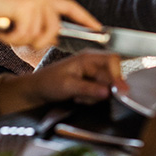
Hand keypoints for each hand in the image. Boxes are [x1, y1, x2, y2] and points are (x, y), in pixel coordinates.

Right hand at [0, 0, 100, 52]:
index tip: (99, 29)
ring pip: (40, 35)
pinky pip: (25, 35)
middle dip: (35, 41)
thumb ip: (36, 23)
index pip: (70, 7)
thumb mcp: (18, 16)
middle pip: (53, 30)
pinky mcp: (28, 5)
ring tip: (5, 29)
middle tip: (13, 35)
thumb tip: (51, 39)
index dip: (85, 19)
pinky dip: (10, 38)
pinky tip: (0, 28)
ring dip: (19, 40)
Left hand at [0, 52, 124, 112]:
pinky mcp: (90, 82)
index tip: (118, 89)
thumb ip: (89, 89)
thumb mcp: (68, 86)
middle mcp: (92, 63)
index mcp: (88, 58)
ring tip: (79, 96)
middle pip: (111, 75)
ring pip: (107, 86)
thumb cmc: (48, 83)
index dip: (117, 74)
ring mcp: (92, 73)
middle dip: (102, 89)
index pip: (112, 61)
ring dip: (95, 95)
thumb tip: (108, 91)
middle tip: (86, 96)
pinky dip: (92, 98)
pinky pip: (100, 91)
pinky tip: (79, 98)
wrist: (37, 90)